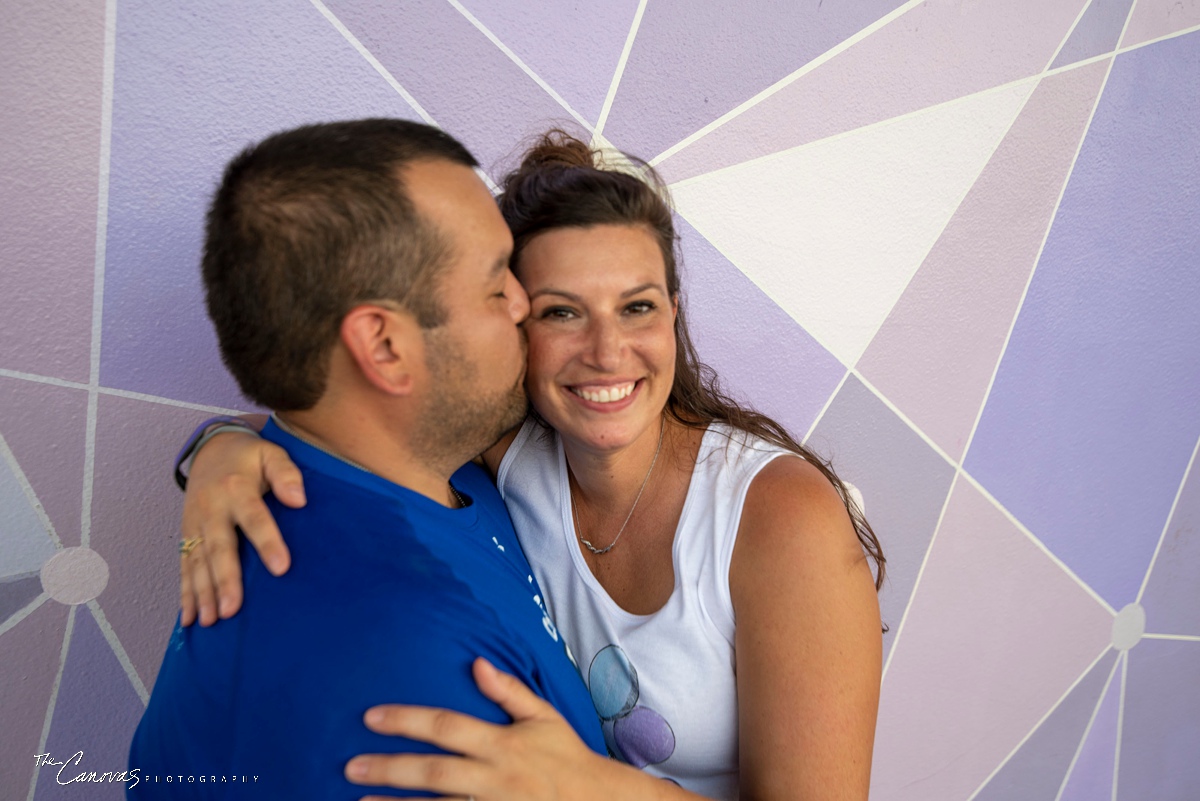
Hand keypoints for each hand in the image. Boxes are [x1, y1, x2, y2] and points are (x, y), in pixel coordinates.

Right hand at [179, 430, 305, 626]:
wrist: (211, 448)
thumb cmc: (249, 457)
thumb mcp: (271, 454)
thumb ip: (286, 473)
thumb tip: (300, 499)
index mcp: (236, 489)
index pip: (254, 519)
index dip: (267, 543)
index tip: (282, 568)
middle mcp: (211, 509)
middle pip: (219, 548)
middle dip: (225, 580)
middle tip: (233, 609)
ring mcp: (195, 524)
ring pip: (198, 562)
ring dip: (203, 593)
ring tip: (211, 621)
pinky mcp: (187, 535)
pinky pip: (184, 566)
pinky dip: (185, 593)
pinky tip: (190, 618)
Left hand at [345, 658, 603, 800]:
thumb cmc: (567, 757)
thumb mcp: (544, 717)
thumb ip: (509, 691)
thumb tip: (477, 662)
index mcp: (504, 744)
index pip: (447, 726)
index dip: (408, 720)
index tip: (371, 717)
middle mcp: (496, 778)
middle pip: (435, 772)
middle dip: (391, 769)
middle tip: (350, 767)